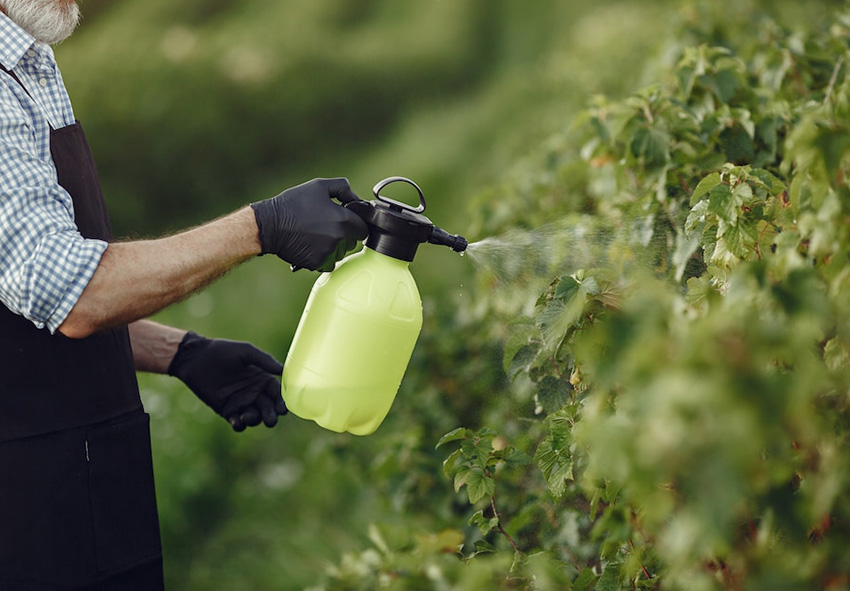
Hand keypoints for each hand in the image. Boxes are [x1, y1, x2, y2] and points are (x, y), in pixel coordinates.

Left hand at [167, 331, 286, 430]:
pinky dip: (239, 424)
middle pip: (268, 408)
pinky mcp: (227, 410)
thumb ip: (264, 360)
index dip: (281, 402)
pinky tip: (237, 420)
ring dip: (255, 420)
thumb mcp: (245, 351)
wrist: (196, 359)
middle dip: (271, 415)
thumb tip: (283, 369)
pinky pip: (237, 422)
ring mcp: (241, 403)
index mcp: (262, 379)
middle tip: (271, 420)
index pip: (277, 393)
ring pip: (254, 417)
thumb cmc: (222, 351)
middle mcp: (254, 392)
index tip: (283, 409)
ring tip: (247, 416)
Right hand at [250, 178, 368, 271]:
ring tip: (316, 235)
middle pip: (352, 242)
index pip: (363, 228)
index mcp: (344, 220)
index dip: (356, 223)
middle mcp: (339, 239)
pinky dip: (322, 255)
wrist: (269, 225)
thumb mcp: (319, 186)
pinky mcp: (317, 263)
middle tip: (326, 225)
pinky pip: (327, 261)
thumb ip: (343, 188)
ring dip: (333, 246)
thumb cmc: (293, 204)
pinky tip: (310, 244)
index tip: (347, 220)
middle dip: (344, 235)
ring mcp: (328, 253)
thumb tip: (356, 199)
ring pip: (340, 253)